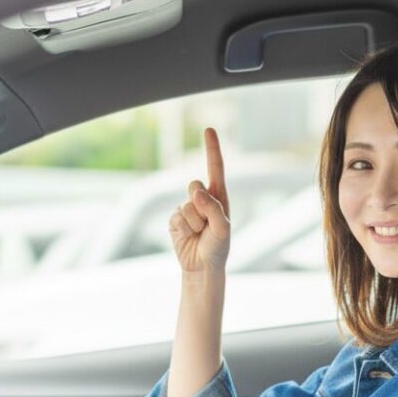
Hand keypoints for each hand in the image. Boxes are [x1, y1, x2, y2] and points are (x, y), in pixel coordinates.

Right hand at [169, 127, 230, 275]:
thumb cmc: (218, 248)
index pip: (215, 167)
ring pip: (185, 205)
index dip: (212, 148)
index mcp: (218, 196)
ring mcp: (187, 208)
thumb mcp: (222, 229)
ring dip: (194, 223)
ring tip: (200, 235)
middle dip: (200, 205)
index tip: (209, 129)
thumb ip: (213, 208)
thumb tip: (196, 191)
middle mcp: (202, 198)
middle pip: (194, 185)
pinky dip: (183, 230)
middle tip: (207, 225)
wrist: (201, 267)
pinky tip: (188, 237)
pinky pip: (176, 217)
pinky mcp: (174, 219)